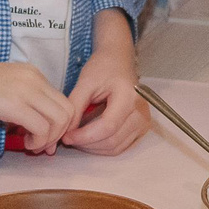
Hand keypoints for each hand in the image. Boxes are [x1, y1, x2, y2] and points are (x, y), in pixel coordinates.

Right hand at [0, 51, 76, 150]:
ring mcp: (25, 89)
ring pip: (61, 119)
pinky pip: (43, 128)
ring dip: (50, 139)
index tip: (45, 140)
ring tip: (30, 145)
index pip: (63, 100)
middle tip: (41, 147)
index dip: (59, 125)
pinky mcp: (13, 104)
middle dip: (60, 134)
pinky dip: (38, 141)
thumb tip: (31, 128)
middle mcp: (33, 78)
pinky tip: (23, 144)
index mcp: (31, 73)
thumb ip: (17, 104)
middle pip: (69, 110)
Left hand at [62, 11, 146, 154]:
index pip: (107, 127)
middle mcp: (141, 112)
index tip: (66, 136)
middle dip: (86, 144)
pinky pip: (120, 147)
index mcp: (129, 97)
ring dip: (92, 147)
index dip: (84, 136)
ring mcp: (143, 122)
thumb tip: (65, 133)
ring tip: (77, 136)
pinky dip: (102, 146)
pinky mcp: (141, 128)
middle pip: (111, 141)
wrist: (119, 60)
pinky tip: (89, 136)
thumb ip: (75, 108)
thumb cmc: (103, 67)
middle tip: (68, 137)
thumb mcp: (85, 83)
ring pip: (115, 148)